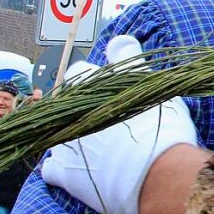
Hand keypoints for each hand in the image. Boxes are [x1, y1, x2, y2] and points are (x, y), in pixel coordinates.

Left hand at [42, 35, 198, 213]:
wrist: (157, 175)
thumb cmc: (162, 128)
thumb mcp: (152, 85)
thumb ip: (132, 59)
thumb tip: (119, 37)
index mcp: (95, 86)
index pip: (82, 69)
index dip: (93, 76)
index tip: (108, 85)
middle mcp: (73, 110)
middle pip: (64, 104)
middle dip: (80, 104)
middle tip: (104, 116)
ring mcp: (64, 141)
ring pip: (55, 129)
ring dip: (71, 132)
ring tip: (98, 146)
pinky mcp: (62, 172)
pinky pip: (51, 166)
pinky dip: (62, 167)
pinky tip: (80, 168)